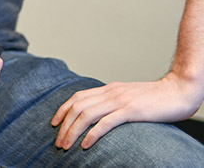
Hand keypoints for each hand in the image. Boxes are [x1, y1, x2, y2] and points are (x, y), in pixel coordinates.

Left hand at [51, 73, 202, 149]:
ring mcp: (120, 101)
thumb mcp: (129, 96)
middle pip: (78, 107)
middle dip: (64, 125)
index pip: (78, 97)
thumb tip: (102, 112)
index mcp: (109, 88)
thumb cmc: (157, 98)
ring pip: (87, 115)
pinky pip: (106, 122)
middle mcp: (110, 92)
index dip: (63, 110)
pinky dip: (93, 134)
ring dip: (73, 131)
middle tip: (58, 142)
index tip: (54, 123)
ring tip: (66, 145)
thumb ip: (115, 101)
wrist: (179, 90)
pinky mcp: (131, 110)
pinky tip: (86, 144)